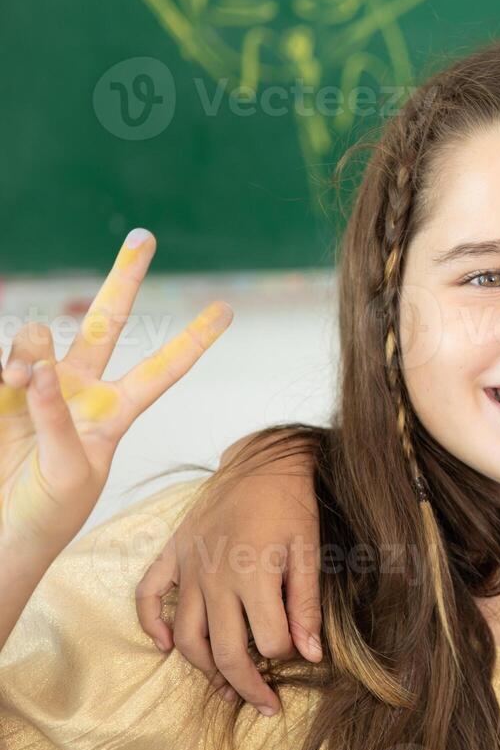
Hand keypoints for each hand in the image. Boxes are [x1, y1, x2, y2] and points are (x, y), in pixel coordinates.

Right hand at [0, 230, 231, 558]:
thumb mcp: (71, 472)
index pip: (164, 368)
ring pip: (37, 337)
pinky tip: (4, 384)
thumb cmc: (48, 514)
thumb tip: (39, 366)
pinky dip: (4, 373)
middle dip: (124, 277)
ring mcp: (34, 386)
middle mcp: (79, 390)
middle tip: (145, 234)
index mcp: (116, 413)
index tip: (227, 307)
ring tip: (18, 382)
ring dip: (31, 352)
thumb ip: (57, 417)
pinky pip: (2, 364)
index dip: (193, 339)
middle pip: (107, 321)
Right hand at [135, 437, 321, 715]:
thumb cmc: (292, 504)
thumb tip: (312, 655)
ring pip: (187, 636)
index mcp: (254, 577)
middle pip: (223, 651)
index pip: (266, 642)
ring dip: (204, 668)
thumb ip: (308, 604)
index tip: (299, 659)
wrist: (261, 461)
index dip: (286, 656)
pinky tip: (167, 645)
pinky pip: (148, 596)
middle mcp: (214, 578)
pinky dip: (153, 625)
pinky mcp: (173, 555)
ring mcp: (188, 568)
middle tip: (266, 706)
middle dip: (246, 686)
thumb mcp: (310, 550)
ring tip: (227, 686)